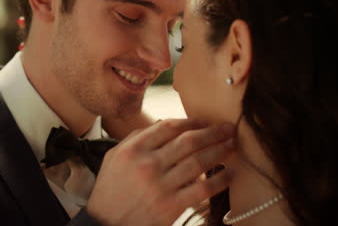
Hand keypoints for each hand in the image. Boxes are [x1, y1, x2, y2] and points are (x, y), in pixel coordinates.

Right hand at [86, 119, 234, 225]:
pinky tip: (229, 173)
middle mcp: (148, 164)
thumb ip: (134, 139)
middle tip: (227, 128)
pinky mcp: (171, 206)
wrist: (105, 224)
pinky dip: (219, 179)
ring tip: (232, 145)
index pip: (169, 127)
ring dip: (220, 151)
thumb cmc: (110, 191)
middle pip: (188, 140)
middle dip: (213, 132)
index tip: (204, 121)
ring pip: (198, 161)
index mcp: (133, 150)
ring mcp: (161, 186)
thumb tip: (161, 124)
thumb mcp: (113, 158)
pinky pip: (202, 189)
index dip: (192, 121)